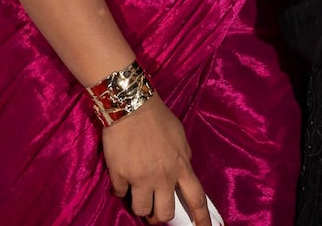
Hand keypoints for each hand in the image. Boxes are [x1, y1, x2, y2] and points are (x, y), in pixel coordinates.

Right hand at [102, 96, 209, 224]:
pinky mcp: (120, 176)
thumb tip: (184, 170)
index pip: (196, 198)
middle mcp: (164, 176)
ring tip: (137, 195)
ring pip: (142, 210)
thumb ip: (184, 157)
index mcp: (182, 166)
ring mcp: (141, 178)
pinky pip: (120, 194)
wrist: (132, 107)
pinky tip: (122, 177)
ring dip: (140, 206)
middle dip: (160, 217)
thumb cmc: (159, 119)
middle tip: (155, 212)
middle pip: (165, 213)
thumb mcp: (180, 138)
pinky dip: (121, 189)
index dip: (201, 219)